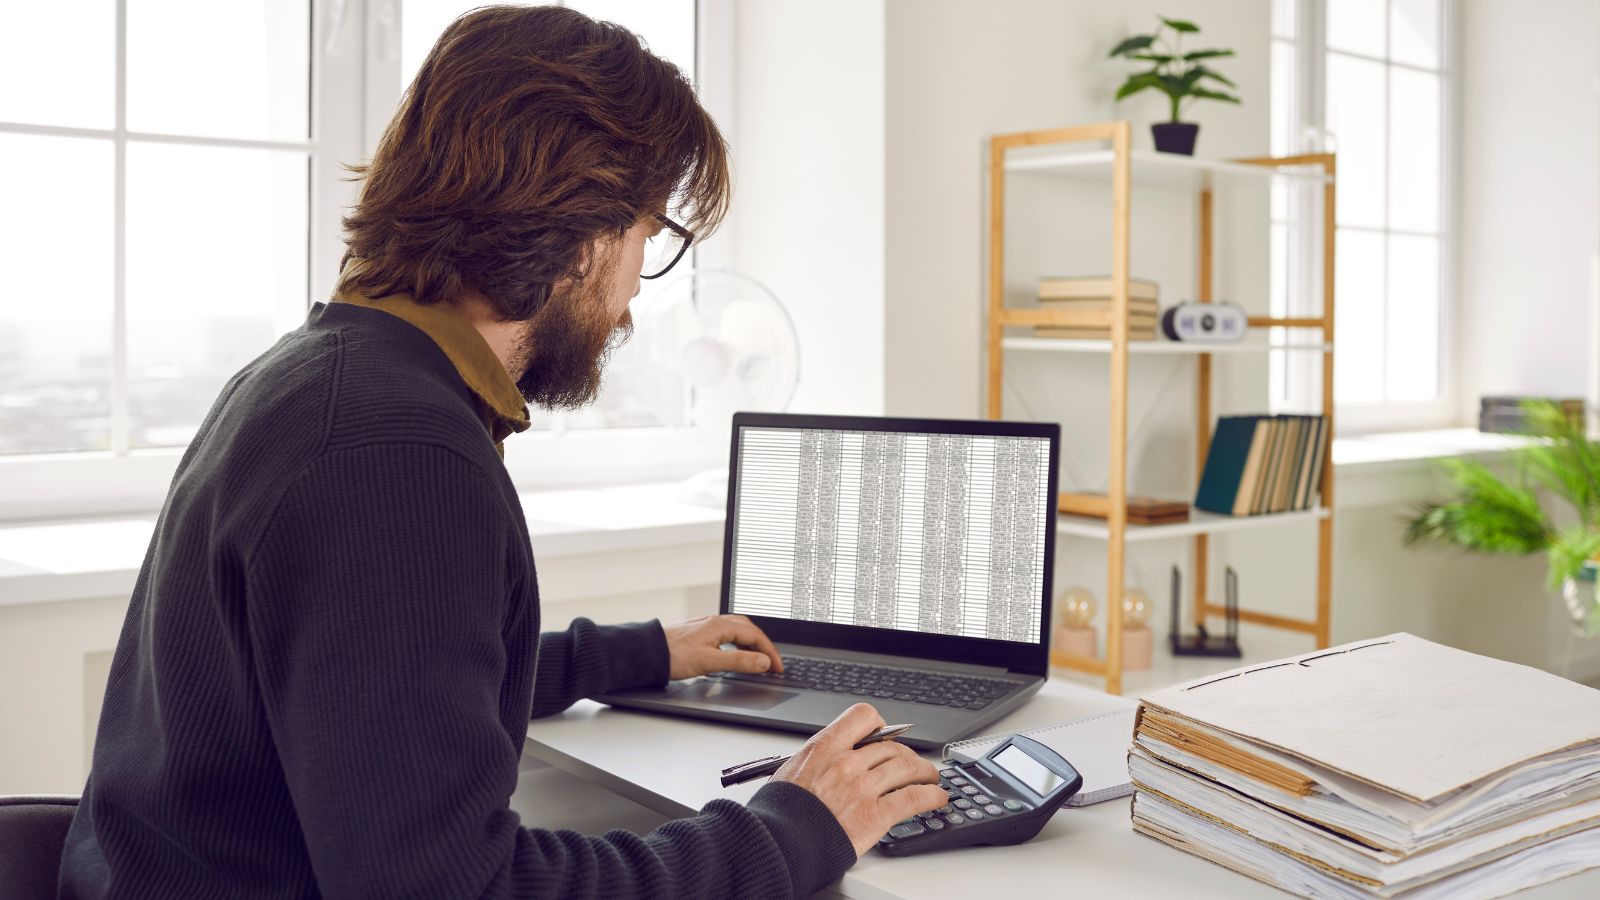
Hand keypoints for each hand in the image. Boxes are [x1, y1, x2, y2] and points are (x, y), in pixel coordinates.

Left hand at [663, 614, 783, 679]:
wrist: (646, 652)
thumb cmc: (673, 655)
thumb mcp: (710, 662)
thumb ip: (739, 662)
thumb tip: (763, 662)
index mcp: (721, 625)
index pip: (755, 636)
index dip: (770, 652)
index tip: (777, 667)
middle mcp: (715, 621)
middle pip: (749, 630)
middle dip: (764, 646)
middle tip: (773, 663)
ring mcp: (706, 625)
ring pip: (737, 630)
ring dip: (752, 643)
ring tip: (758, 658)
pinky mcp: (698, 632)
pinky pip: (726, 634)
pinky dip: (738, 643)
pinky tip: (734, 652)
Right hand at [770, 703, 945, 857]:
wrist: (779, 843)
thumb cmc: (780, 812)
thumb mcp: (792, 770)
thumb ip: (819, 760)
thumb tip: (833, 758)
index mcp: (825, 747)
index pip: (864, 717)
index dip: (880, 725)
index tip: (885, 734)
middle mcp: (847, 762)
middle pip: (892, 746)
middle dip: (907, 754)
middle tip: (912, 763)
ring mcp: (863, 788)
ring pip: (908, 768)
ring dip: (925, 772)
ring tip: (930, 777)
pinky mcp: (875, 815)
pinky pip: (913, 798)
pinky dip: (931, 796)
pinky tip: (937, 797)